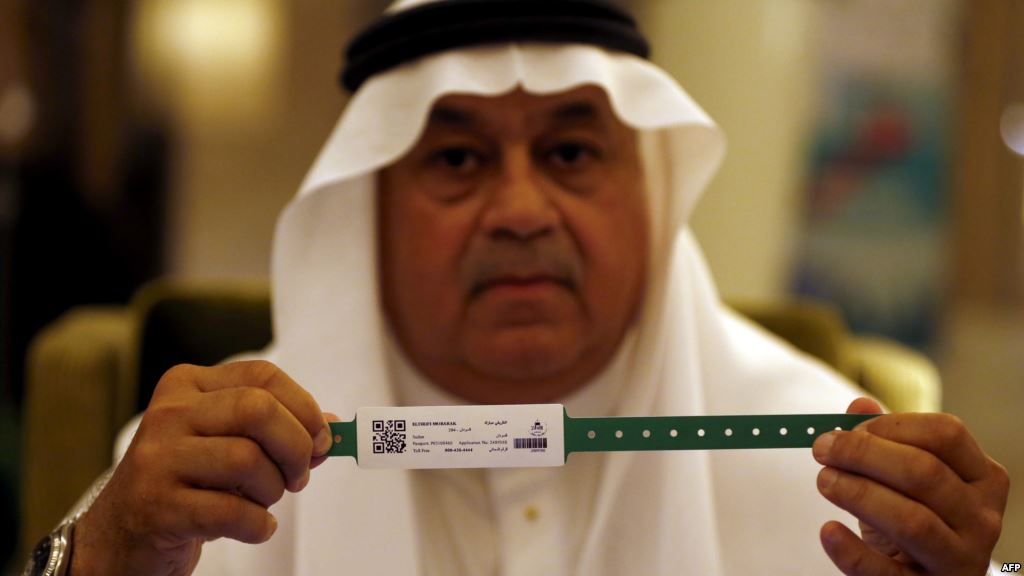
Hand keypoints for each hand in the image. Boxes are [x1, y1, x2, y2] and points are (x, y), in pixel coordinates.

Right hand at [71, 361, 334, 575]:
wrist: (123, 535)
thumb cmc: (188, 483)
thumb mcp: (227, 444)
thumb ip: (277, 430)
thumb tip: (331, 428)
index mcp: (188, 385)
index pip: (263, 376)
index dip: (304, 408)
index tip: (320, 439)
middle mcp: (169, 413)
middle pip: (257, 410)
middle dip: (295, 447)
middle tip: (298, 476)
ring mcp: (157, 459)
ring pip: (246, 460)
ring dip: (273, 491)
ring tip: (264, 503)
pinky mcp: (156, 506)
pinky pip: (230, 511)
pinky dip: (258, 525)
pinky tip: (254, 527)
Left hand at [812, 398, 1008, 574]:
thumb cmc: (915, 516)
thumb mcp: (906, 479)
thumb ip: (887, 440)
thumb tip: (860, 405)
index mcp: (982, 477)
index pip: (946, 434)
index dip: (891, 425)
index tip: (849, 429)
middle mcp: (982, 518)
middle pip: (923, 472)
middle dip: (864, 454)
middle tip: (822, 450)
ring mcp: (961, 559)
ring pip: (912, 520)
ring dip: (858, 494)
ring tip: (824, 481)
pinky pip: (887, 573)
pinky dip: (852, 551)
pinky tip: (828, 531)